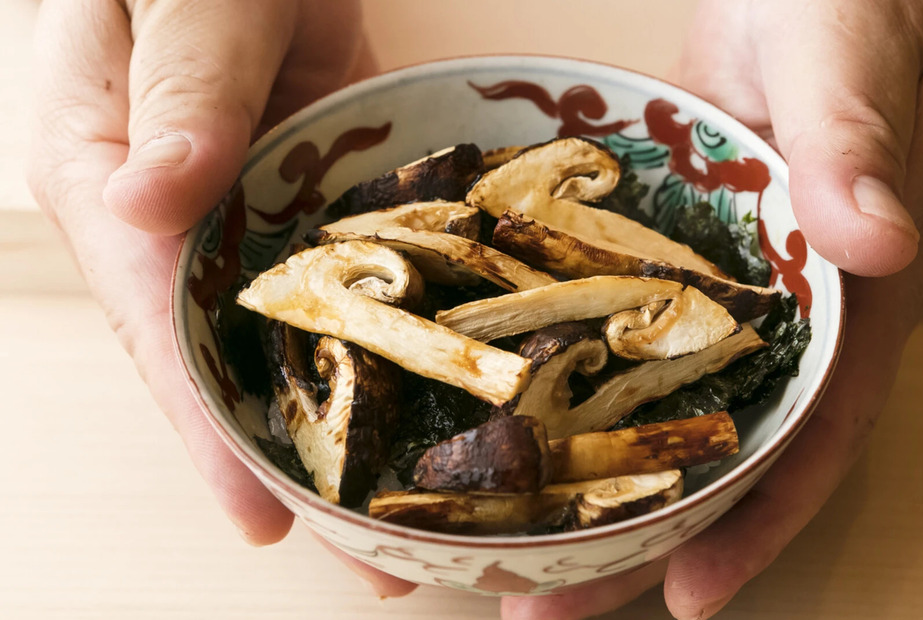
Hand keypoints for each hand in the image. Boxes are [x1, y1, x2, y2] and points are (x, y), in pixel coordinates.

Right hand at [28, 0, 412, 596]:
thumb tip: (152, 199)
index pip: (157, 320)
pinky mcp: (306, 182)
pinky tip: (432, 387)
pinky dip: (383, 331)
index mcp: (104, 171)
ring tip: (409, 501)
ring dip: (347, 412)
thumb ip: (179, 83)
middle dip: (291, 455)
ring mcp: (243, 201)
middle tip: (372, 560)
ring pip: (289, 327)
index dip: (208, 426)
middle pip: (225, 354)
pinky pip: (343, 269)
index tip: (263, 515)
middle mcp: (172, 208)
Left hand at [502, 1, 922, 617]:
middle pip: (715, 450)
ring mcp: (712, 294)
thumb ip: (857, 143)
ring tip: (500, 545)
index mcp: (849, 296)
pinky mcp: (657, 259)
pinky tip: (500, 428)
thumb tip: (879, 242)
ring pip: (654, 408)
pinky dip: (564, 391)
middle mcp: (779, 316)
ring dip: (585, 478)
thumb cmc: (845, 5)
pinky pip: (609, 339)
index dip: (759, 524)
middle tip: (541, 603)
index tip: (690, 599)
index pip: (814, 433)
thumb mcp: (849, 57)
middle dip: (640, 536)